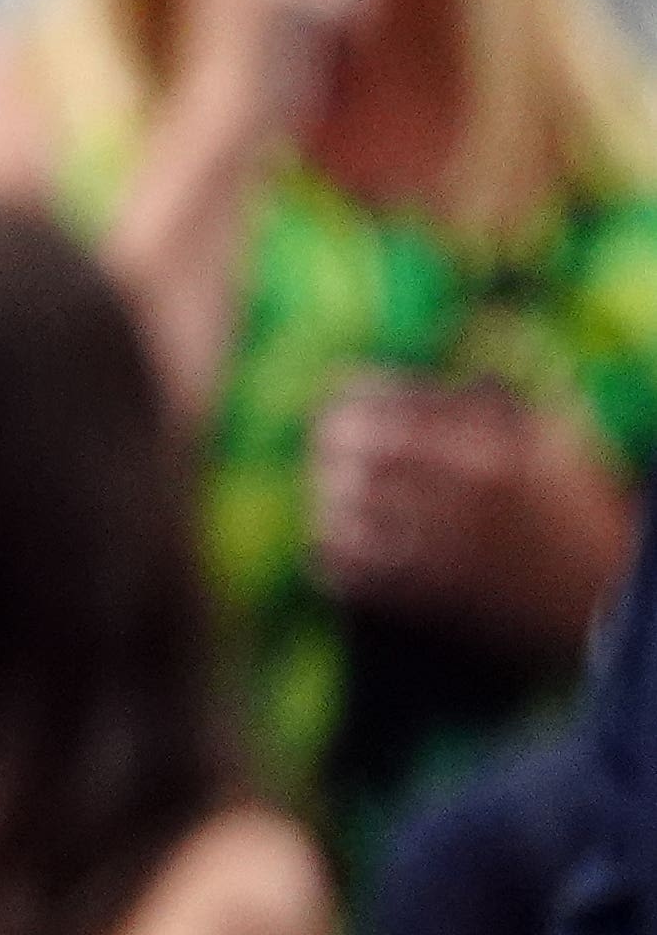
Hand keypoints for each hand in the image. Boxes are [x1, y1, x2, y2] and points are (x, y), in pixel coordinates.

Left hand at [311, 375, 638, 653]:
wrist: (609, 591)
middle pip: (357, 448)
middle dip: (329, 440)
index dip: (351, 393)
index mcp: (496, 442)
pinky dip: (331, 552)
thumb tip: (452, 340)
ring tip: (331, 489)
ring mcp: (449, 544)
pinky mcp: (436, 593)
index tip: (338, 396)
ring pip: (342, 510)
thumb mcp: (552, 435)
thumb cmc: (576, 505)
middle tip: (324, 442)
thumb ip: (495, 394)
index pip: (392, 400)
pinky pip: (351, 570)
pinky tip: (336, 539)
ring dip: (325, 496)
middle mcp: (467, 490)